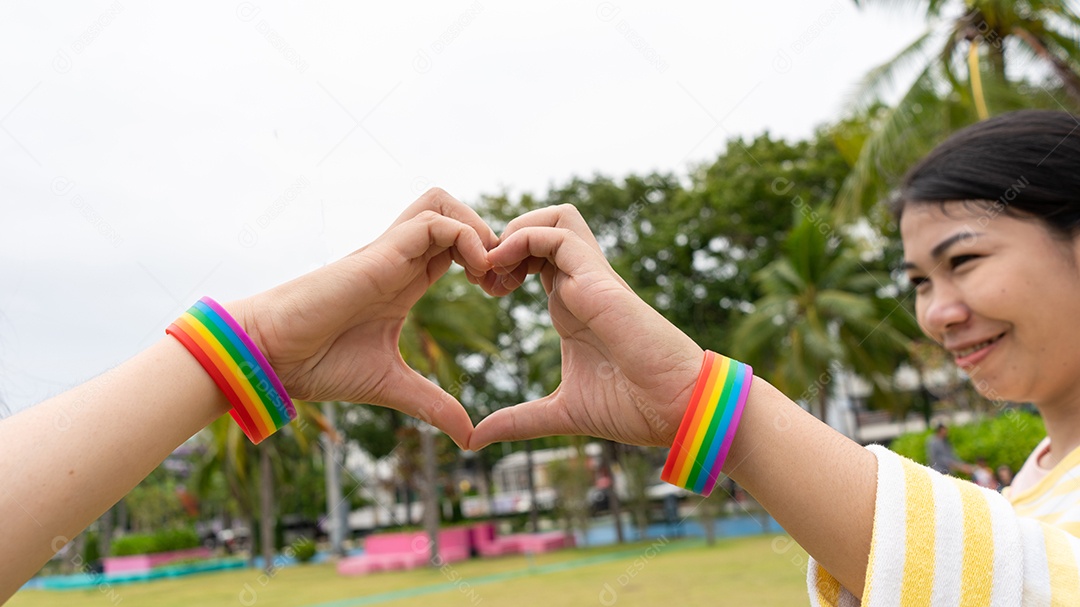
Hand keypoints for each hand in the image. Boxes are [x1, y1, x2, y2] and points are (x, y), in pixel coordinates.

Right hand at [232, 189, 496, 447]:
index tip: (500, 295)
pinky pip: (434, 220)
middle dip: (490, 238)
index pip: (456, 247)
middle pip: (453, 214)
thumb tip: (468, 436)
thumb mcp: (392, 386)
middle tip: (501, 281)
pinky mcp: (381, 251)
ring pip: (443, 204)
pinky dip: (465, 238)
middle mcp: (399, 259)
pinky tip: (474, 276)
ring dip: (477, 229)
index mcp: (405, 281)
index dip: (487, 261)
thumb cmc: (318, 365)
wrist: (273, 357)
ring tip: (487, 274)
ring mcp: (389, 251)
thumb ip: (432, 404)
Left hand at [470, 204, 703, 448]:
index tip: (482, 292)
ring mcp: (591, 278)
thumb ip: (518, 420)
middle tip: (481, 277)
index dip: (501, 265)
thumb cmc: (632, 407)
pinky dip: (522, 239)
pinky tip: (502, 271)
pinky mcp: (598, 277)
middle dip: (503, 240)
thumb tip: (476, 440)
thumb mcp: (560, 412)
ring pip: (554, 218)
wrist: (676, 408)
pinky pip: (557, 234)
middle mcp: (581, 284)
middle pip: (542, 227)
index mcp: (571, 307)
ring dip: (514, 232)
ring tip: (493, 269)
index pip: (533, 260)